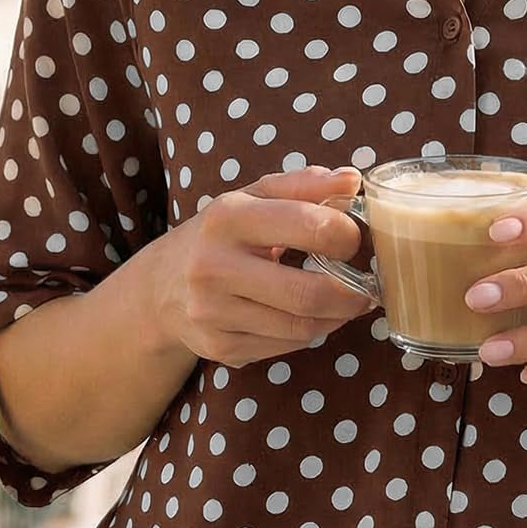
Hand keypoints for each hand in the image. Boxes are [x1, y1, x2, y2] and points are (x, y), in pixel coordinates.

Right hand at [157, 166, 373, 369]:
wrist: (159, 287)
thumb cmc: (221, 235)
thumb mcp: (252, 198)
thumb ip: (304, 185)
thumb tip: (353, 181)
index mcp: (227, 217)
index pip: (310, 226)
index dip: (347, 235)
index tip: (353, 239)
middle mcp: (213, 266)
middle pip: (308, 292)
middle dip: (352, 293)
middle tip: (367, 287)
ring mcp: (213, 312)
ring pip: (302, 327)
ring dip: (337, 316)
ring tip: (346, 302)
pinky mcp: (219, 346)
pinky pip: (287, 346)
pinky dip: (311, 333)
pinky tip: (313, 317)